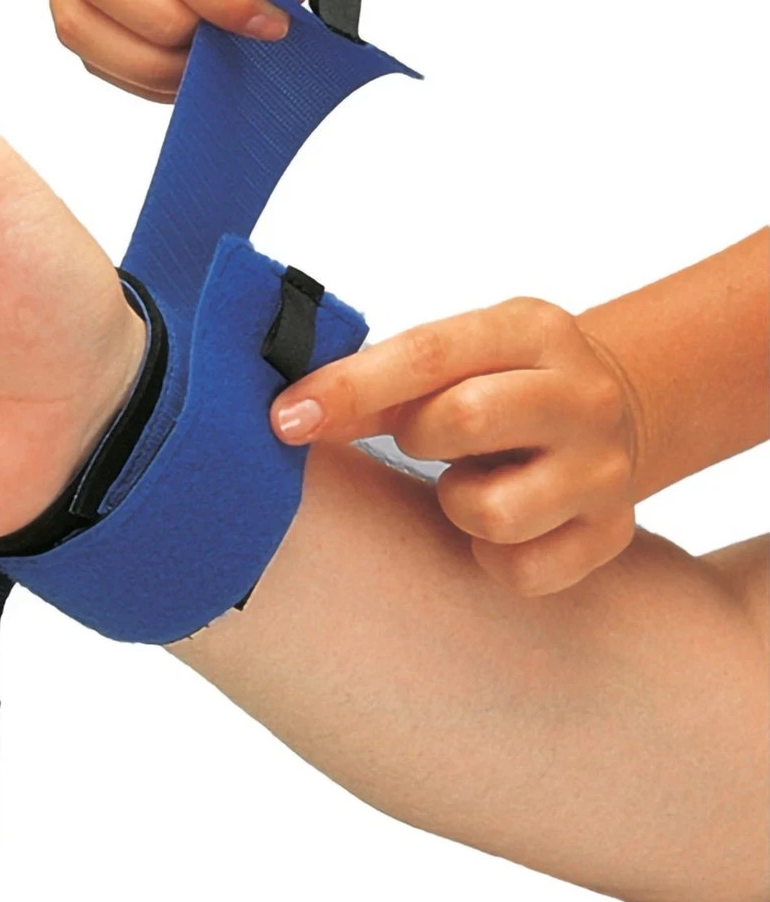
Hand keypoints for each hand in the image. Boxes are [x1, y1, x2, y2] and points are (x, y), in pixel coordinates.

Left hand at [270, 298, 642, 594]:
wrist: (615, 415)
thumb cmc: (501, 386)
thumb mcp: (453, 360)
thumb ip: (378, 383)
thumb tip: (290, 415)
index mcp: (530, 330)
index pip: (429, 353)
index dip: (348, 388)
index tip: (285, 418)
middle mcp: (580, 396)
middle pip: (467, 418)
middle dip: (418, 437)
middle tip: (422, 440)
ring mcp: (603, 468)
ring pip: (494, 512)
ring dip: (457, 504)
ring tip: (468, 483)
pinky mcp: (611, 534)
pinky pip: (523, 571)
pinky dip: (493, 558)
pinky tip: (498, 526)